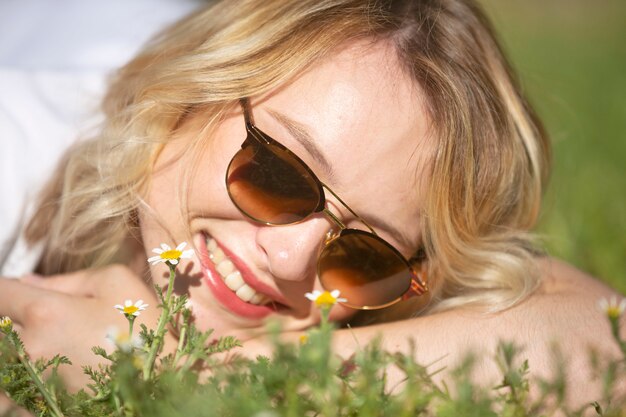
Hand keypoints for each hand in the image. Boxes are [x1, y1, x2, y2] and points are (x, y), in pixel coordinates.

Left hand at [0, 265, 173, 391]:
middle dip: (17, 319)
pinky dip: (26, 379)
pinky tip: (53, 373)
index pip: (1, 292)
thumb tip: (29, 281)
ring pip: (5, 359)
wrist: (165, 381)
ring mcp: (31, 383)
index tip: (19, 292)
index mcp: (47, 313)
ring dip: (20, 350)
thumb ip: (69, 278)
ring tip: (54, 347)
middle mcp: (29, 349)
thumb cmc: (146, 328)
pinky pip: (13, 391)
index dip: (8, 288)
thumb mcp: (117, 282)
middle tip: (50, 321)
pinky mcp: (39, 407)